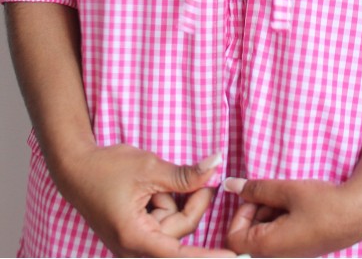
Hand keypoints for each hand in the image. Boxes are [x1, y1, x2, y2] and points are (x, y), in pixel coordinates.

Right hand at [56, 143, 236, 256]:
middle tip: (202, 175)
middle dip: (192, 202)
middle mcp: (134, 246)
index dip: (206, 257)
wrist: (77, 167)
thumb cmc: (107, 169)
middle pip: (180, 232)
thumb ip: (184, 174)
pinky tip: (155, 188)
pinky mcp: (137, 233)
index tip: (232, 258)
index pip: (178, 255)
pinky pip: (163, 221)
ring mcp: (135, 241)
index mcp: (135, 237)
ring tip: (157, 179)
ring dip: (173, 199)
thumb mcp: (150, 167)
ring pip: (173, 225)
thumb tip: (216, 165)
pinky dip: (165, 201)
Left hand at [224, 177, 361, 257]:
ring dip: (270, 213)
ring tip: (290, 198)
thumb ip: (256, 188)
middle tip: (277, 193)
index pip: (233, 237)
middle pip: (248, 235)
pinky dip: (281, 220)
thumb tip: (230, 185)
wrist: (356, 216)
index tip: (257, 195)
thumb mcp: (286, 190)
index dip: (240, 212)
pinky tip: (297, 207)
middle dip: (257, 210)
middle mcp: (274, 257)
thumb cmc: (322, 204)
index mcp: (266, 246)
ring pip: (264, 234)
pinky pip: (278, 237)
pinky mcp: (297, 251)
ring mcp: (287, 256)